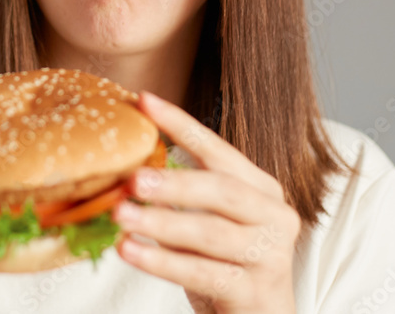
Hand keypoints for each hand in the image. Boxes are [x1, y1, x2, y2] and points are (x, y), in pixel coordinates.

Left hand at [112, 91, 299, 313]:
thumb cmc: (229, 264)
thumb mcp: (212, 222)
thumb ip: (185, 195)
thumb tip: (124, 164)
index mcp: (262, 189)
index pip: (219, 150)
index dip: (182, 125)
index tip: (144, 102)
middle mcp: (274, 216)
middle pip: (221, 190)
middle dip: (174, 182)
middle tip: (132, 178)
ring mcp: (269, 255)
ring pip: (210, 233)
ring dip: (161, 222)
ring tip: (120, 214)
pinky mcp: (254, 292)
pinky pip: (203, 273)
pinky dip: (163, 261)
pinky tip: (131, 251)